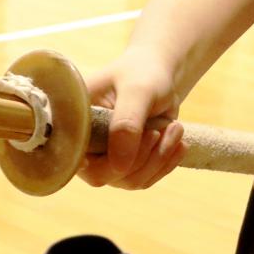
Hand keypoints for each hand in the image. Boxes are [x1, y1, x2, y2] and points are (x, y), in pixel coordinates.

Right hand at [76, 47, 187, 189]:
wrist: (160, 75)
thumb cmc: (143, 73)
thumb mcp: (137, 91)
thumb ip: (127, 123)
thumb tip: (119, 166)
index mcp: (74, 119)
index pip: (74, 155)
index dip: (93, 163)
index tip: (122, 161)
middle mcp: (85, 142)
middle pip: (103, 175)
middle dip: (138, 157)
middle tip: (159, 132)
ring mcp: (104, 156)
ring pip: (129, 180)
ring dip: (157, 158)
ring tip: (175, 129)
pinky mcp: (125, 164)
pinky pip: (144, 178)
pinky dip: (165, 163)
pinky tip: (179, 143)